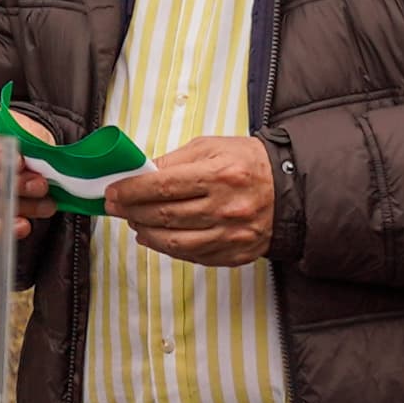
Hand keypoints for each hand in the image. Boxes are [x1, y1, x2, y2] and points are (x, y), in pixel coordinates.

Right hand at [0, 108, 42, 242]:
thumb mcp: (26, 128)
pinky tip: (18, 228)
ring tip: (41, 207)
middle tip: (40, 187)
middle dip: (9, 183)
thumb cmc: (14, 136)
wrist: (5, 149)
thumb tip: (39, 167)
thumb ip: (32, 143)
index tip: (21, 163)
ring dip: (8, 208)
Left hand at [108, 135, 277, 265]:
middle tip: (115, 206)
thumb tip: (141, 174)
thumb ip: (175, 160)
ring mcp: (230, 235)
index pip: (162, 186)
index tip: (113, 191)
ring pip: (174, 241)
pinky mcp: (234, 254)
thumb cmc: (248, 163)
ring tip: (133, 222)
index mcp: (220, 175)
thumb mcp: (213, 147)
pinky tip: (154, 238)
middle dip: (131, 211)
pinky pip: (192, 255)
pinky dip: (167, 248)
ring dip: (145, 232)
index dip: (131, 190)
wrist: (290, 190)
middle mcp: (226, 208)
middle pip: (164, 215)